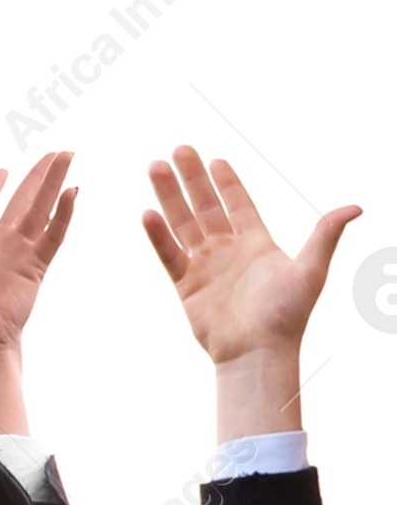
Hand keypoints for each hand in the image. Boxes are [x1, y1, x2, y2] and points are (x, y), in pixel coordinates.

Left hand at [0, 153, 75, 435]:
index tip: (3, 169)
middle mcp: (1, 242)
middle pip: (23, 199)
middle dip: (38, 175)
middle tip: (55, 152)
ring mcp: (20, 252)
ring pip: (41, 209)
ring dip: (54, 183)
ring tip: (67, 155)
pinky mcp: (35, 266)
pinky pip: (52, 235)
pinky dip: (63, 214)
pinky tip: (73, 192)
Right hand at [142, 147, 358, 441]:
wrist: (259, 356)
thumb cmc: (287, 317)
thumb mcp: (310, 270)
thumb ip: (325, 235)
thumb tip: (356, 207)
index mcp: (256, 246)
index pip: (238, 205)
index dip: (228, 183)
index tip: (216, 160)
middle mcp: (228, 252)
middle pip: (206, 207)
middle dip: (193, 178)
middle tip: (180, 149)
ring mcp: (206, 268)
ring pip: (183, 223)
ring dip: (170, 196)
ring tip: (156, 166)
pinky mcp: (187, 286)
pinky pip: (169, 254)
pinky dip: (158, 235)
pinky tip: (148, 212)